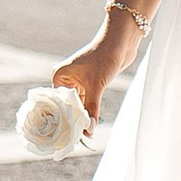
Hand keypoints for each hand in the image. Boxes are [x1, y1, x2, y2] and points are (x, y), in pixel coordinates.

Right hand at [53, 9, 141, 132]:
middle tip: (78, 138)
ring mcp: (78, 82)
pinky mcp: (90, 83)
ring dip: (84, 116)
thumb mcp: (96, 86)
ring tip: (87, 134)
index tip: (68, 134)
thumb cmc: (104, 58)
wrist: (121, 43)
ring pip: (79, 104)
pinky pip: (88, 101)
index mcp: (60, 77)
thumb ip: (92, 109)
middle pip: (68, 105)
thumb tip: (89, 130)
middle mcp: (66, 80)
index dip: (64, 118)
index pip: (59, 103)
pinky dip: (90, 111)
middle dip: (74, 119)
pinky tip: (93, 123)